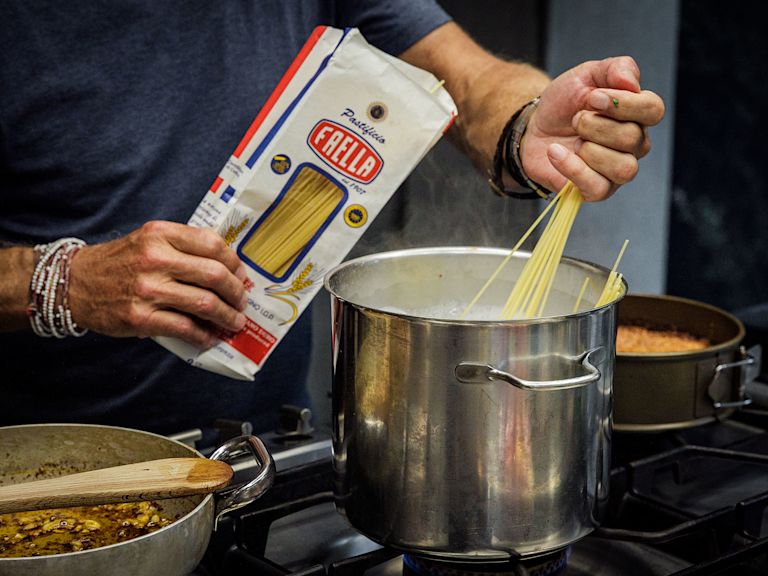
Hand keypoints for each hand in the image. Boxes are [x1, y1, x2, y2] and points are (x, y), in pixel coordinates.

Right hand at [68, 221, 247, 347]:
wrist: (74, 283)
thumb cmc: (120, 262)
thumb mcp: (149, 240)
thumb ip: (184, 246)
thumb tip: (227, 267)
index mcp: (161, 234)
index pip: (213, 244)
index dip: (234, 262)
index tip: (241, 274)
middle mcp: (156, 259)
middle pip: (215, 275)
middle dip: (237, 292)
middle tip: (242, 301)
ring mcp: (148, 289)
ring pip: (205, 303)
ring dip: (227, 316)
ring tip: (234, 322)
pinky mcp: (141, 317)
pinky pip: (185, 328)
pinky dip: (204, 335)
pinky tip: (210, 337)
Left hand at [522, 56, 664, 200]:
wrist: (533, 128)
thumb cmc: (564, 104)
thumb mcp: (586, 75)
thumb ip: (616, 69)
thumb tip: (631, 82)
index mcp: (637, 115)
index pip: (653, 110)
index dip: (624, 103)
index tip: (594, 97)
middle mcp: (634, 145)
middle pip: (632, 138)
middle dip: (595, 125)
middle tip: (575, 119)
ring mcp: (617, 171)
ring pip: (624, 168)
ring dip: (590, 149)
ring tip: (574, 140)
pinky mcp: (596, 190)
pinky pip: (597, 187)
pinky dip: (572, 167)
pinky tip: (555, 152)